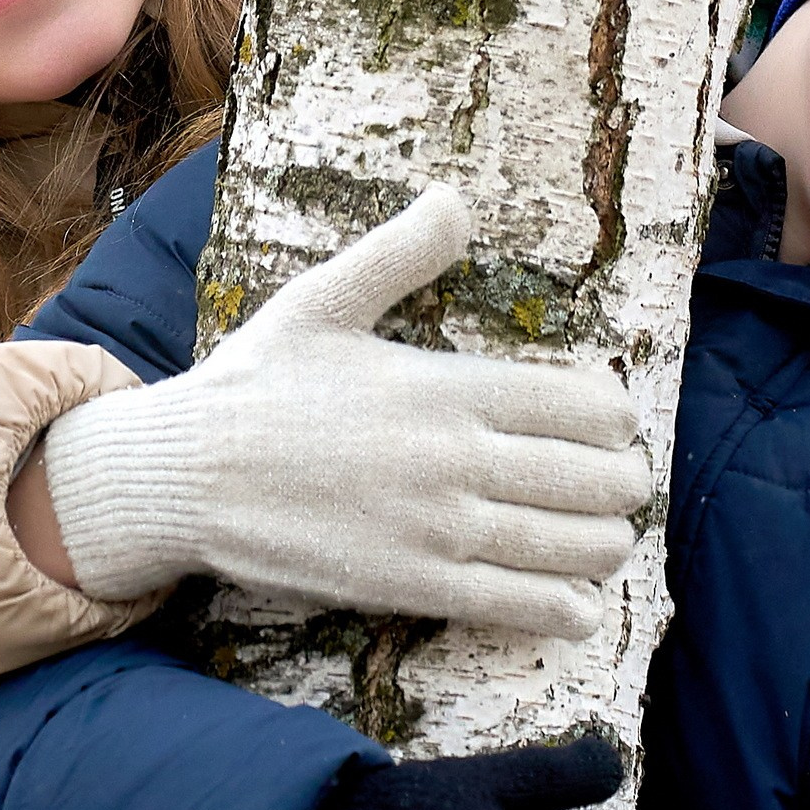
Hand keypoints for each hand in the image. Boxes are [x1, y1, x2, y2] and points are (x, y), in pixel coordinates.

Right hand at [40, 185, 647, 631]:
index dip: (616, 418)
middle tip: (616, 484)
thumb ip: (399, 253)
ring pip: (577, 548)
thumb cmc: (255, 385)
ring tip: (602, 539)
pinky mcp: (415, 587)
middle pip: (600, 479)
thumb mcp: (322, 300)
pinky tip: (576, 605)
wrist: (184, 477)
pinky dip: (567, 611)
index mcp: (448, 387)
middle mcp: (458, 459)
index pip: (589, 406)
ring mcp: (440, 529)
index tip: (607, 424)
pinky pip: (523, 607)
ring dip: (607, 545)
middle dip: (625, 484)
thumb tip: (455, 197)